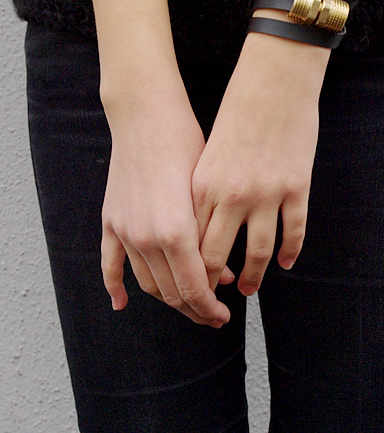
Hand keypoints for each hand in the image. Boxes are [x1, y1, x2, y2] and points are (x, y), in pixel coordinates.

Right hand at [100, 83, 232, 326]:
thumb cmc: (187, 147)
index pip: (194, 289)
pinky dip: (115, 287)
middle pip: (171, 292)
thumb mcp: (209, 195)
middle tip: (212, 314)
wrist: (147, 117)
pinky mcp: (111, 220)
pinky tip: (121, 304)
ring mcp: (125, 231)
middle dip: (194, 308)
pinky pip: (110, 263)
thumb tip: (224, 275)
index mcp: (176, 233)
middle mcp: (147, 238)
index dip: (210, 309)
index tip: (223, 316)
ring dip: (168, 298)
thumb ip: (213, 240)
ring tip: (187, 301)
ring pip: (147, 283)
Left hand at [192, 30, 328, 295]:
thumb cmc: (237, 112)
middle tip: (216, 301)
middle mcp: (231, 194)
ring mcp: (266, 193)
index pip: (190, 241)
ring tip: (249, 289)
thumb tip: (202, 229)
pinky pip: (293, 232)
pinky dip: (289, 252)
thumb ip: (204, 190)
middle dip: (213, 285)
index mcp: (203, 184)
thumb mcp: (208, 152)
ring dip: (252, 276)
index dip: (189, 269)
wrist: (274, 81)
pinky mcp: (296, 187)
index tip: (192, 283)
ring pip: (256, 251)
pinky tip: (286, 263)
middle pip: (217, 255)